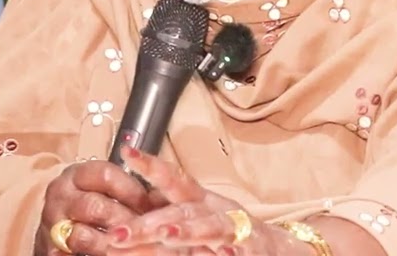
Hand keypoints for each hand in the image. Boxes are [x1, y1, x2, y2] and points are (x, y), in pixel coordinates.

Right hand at [35, 159, 166, 255]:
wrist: (58, 228)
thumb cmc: (90, 204)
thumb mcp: (105, 189)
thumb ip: (129, 190)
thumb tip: (163, 198)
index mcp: (77, 175)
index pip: (106, 175)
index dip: (132, 190)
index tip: (153, 203)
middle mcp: (60, 195)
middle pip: (94, 206)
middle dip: (124, 220)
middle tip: (147, 231)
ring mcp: (52, 223)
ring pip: (82, 235)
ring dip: (109, 243)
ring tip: (130, 247)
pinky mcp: (50, 248)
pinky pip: (69, 254)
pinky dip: (92, 255)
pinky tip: (113, 255)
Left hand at [106, 147, 305, 254]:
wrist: (275, 247)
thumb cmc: (226, 233)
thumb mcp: (195, 219)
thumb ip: (165, 217)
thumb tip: (123, 220)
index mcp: (199, 200)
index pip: (172, 178)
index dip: (150, 164)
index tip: (126, 152)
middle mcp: (215, 209)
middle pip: (181, 210)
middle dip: (150, 222)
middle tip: (121, 234)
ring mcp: (235, 226)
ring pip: (211, 227)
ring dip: (189, 230)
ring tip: (167, 235)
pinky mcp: (252, 246)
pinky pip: (239, 248)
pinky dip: (232, 251)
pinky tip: (226, 253)